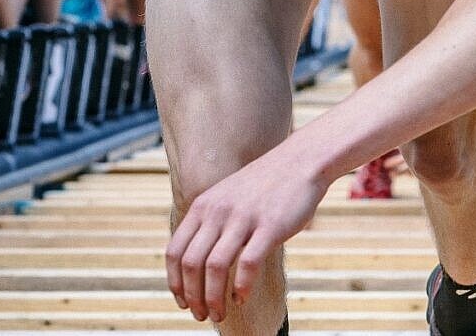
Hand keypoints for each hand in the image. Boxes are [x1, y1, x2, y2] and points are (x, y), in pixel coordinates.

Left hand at [166, 149, 325, 322]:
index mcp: (204, 204)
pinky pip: (247, 264)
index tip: (182, 301)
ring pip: (215, 267)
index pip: (175, 251)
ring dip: (213, 298)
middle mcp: (219, 210)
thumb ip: (211, 221)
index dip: (174, 282)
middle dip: (192, 297)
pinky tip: (242, 298)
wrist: (301, 160)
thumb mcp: (227, 195)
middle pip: (191, 264)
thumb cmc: (265, 183)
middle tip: (202, 315)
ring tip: (219, 314)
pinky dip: (241, 288)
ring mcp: (243, 217)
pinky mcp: (270, 225)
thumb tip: (198, 262)